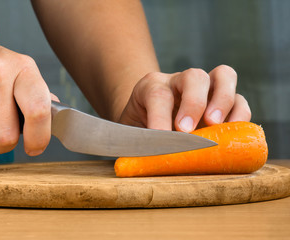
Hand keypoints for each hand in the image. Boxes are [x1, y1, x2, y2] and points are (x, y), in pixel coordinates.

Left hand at [118, 65, 250, 131]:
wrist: (149, 122)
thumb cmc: (139, 130)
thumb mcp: (132, 133)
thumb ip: (138, 143)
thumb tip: (143, 163)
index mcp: (152, 87)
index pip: (157, 95)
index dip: (159, 116)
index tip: (160, 138)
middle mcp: (179, 82)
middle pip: (193, 77)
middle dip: (193, 103)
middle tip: (186, 130)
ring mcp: (204, 88)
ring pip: (223, 76)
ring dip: (223, 101)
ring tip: (215, 125)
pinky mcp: (224, 101)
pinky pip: (239, 100)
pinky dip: (240, 115)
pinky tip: (232, 133)